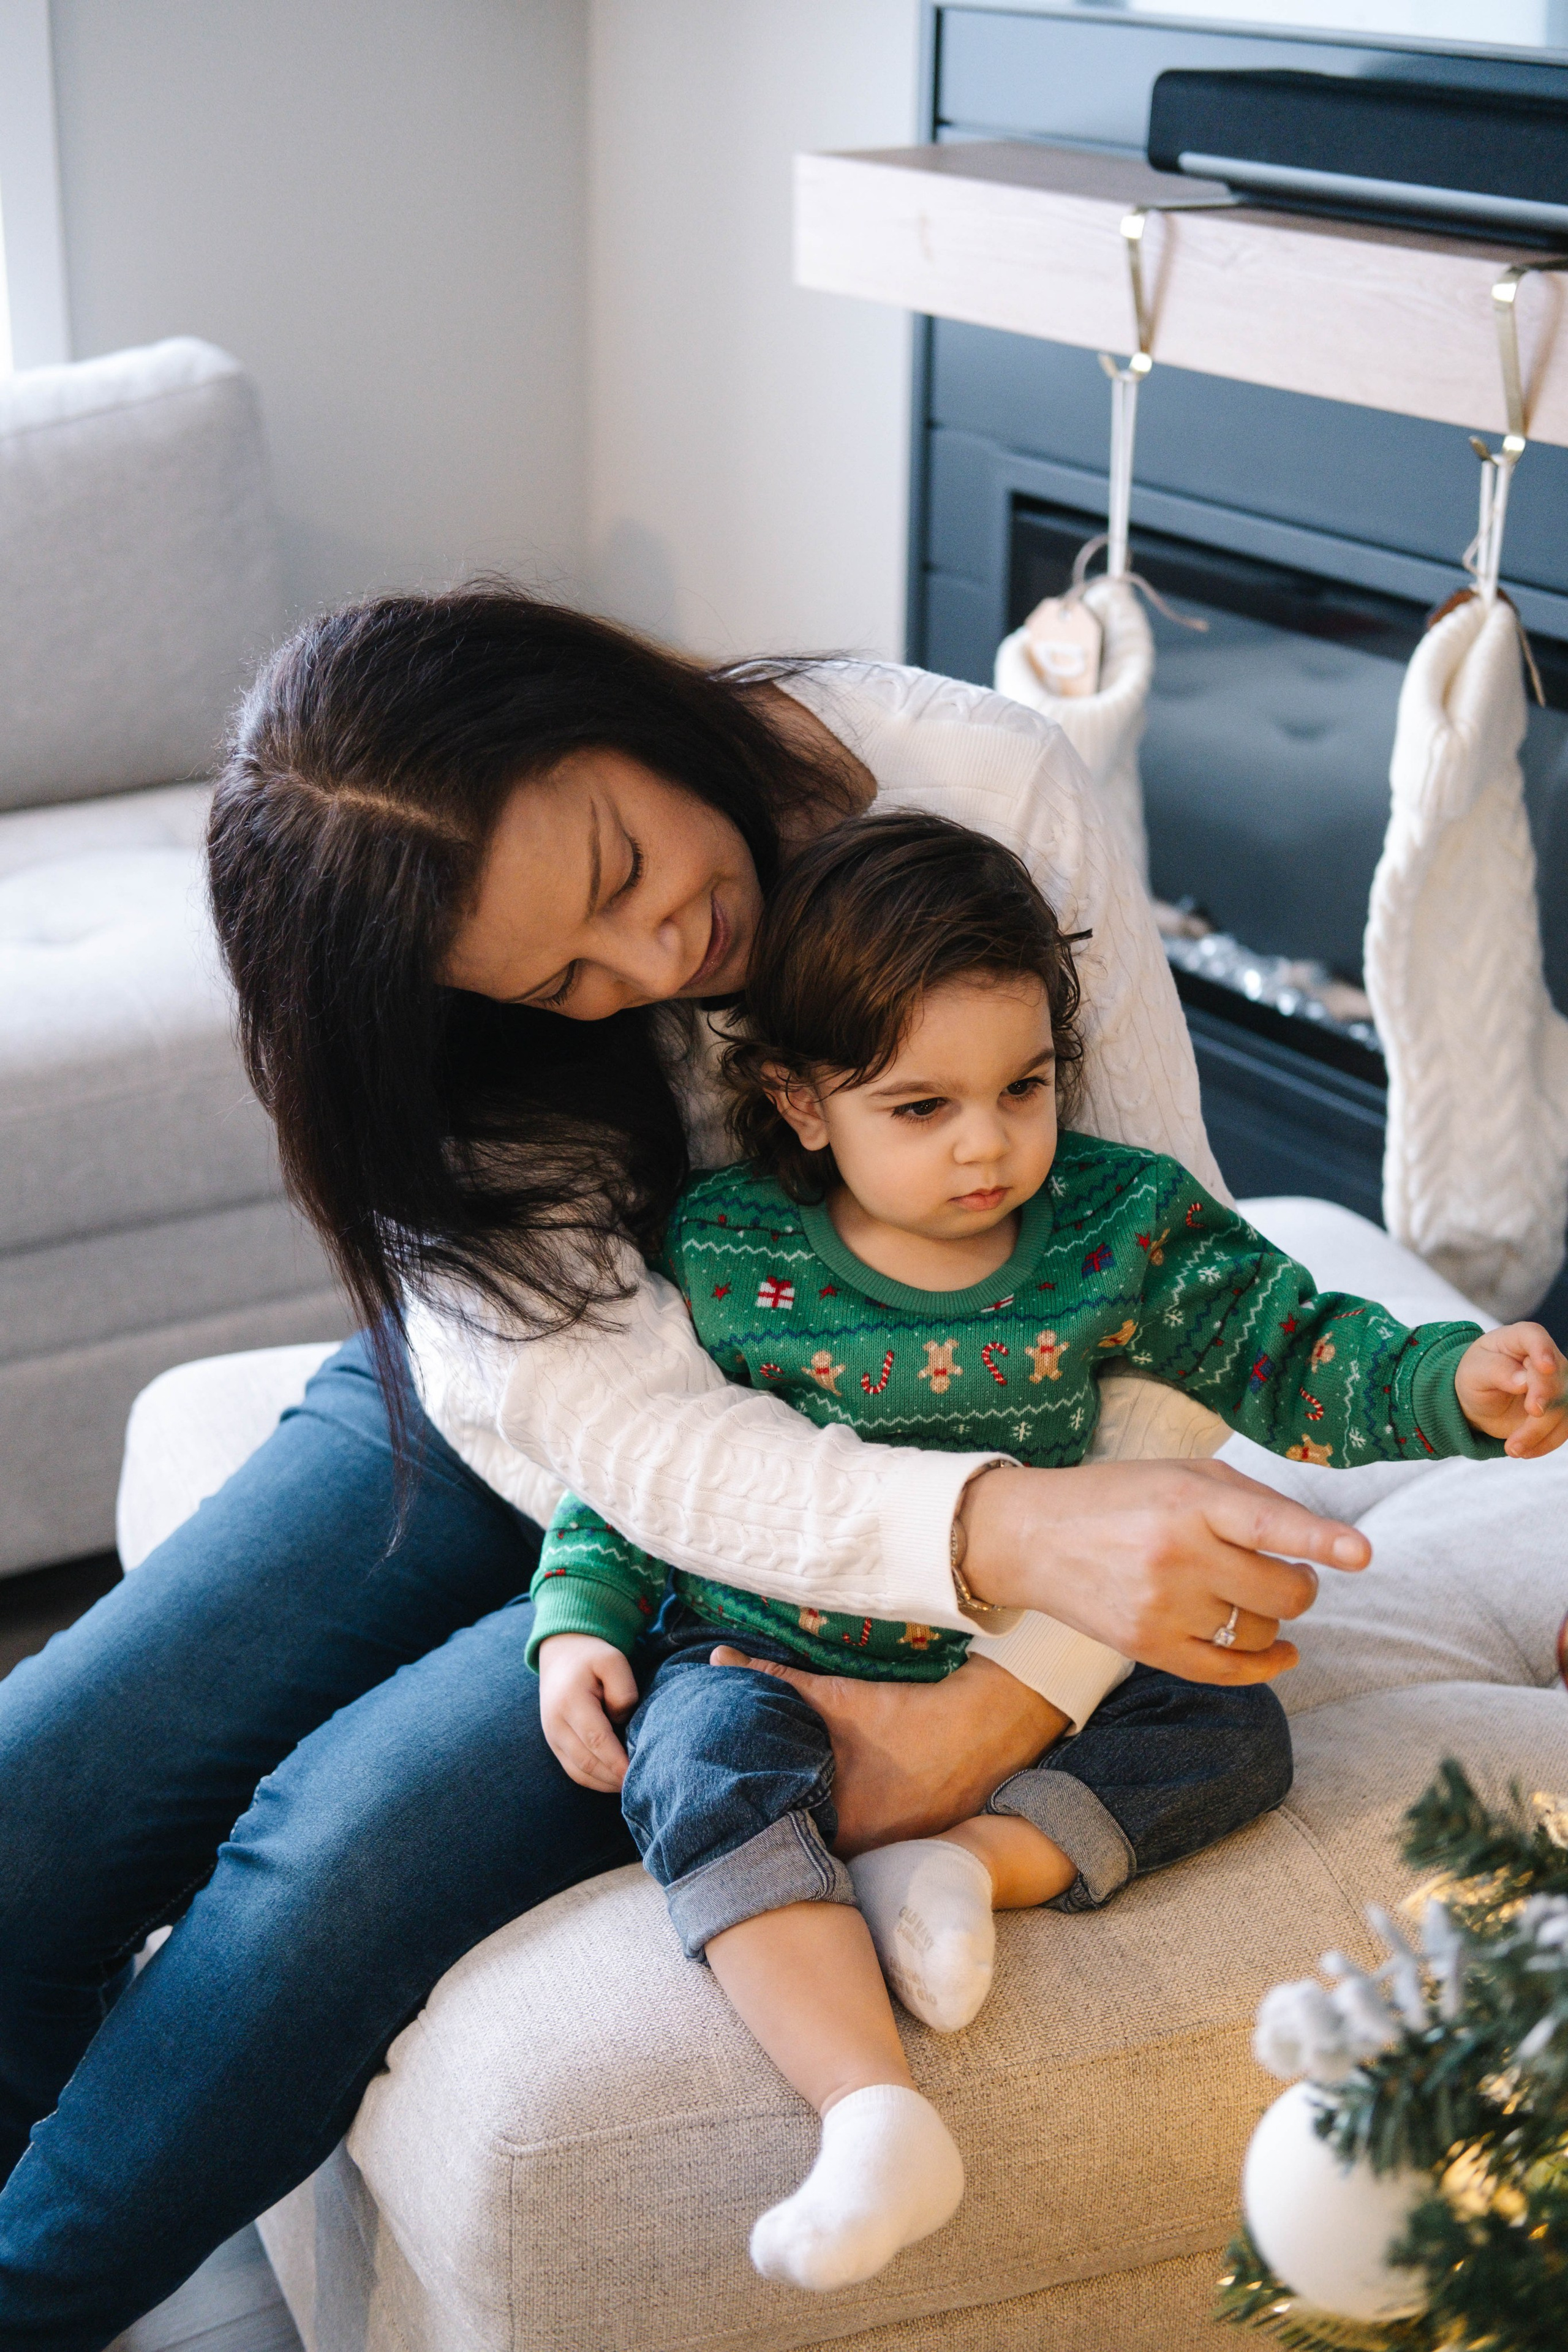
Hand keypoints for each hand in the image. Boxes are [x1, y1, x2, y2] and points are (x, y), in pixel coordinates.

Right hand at [536, 1633, 639, 1792]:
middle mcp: (555, 1724)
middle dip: (614, 1778)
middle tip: (641, 1784)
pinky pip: (573, 1771)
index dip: (617, 1761)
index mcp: (570, 1702)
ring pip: (578, 1773)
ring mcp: (552, 1737)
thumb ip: (623, 1691)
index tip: (638, 1773)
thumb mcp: (613, 1660)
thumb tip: (621, 1721)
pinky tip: (614, 1780)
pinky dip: (594, 1780)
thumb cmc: (592, 1657)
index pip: (596, 1740)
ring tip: (630, 1786)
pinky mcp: (554, 1744)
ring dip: (605, 1784)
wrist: (561, 1653)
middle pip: (587, 1762)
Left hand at [707, 1647, 1066, 1857]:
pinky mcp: (918, 1848)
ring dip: (818, 1834)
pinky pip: (872, 1848)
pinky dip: (854, 1831)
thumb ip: (774, 1680)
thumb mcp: (836, 1696)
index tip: (729, 1813)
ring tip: (788, 1815)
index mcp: (842, 1825)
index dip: (751, 1828)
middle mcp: (867, 1851)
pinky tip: (842, 1812)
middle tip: (750, 1813)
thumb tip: (719, 1657)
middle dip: (781, 1833)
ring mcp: (896, 1855)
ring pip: (841, 1852)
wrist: (986, 1724)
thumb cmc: (905, 1713)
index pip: (779, 1841)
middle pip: (809, 1850)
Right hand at [957, 1456, 1374, 1683]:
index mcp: (1189, 1502)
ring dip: (1272, 1618)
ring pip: (1260, 1632)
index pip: (1267, 1524)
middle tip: (1294, 1573)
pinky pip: (1228, 1672)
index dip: (1319, 1540)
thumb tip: (1318, 1539)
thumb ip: (1251, 1500)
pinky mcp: (1146, 1647)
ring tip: (1250, 1594)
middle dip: (1302, 1586)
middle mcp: (1176, 1555)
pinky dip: (1265, 1666)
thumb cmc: (1119, 1497)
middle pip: (1280, 1594)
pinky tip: (1280, 1653)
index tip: (1362, 1553)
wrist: (1033, 1536)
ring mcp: (1161, 1607)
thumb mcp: (1183, 1474)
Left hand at [1455, 1323, 1567, 1456]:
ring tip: (1512, 1449)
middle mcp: (1544, 1357)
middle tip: (1527, 1421)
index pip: (1535, 1337)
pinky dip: (1545, 1443)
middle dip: (1543, 1402)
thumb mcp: (1474, 1372)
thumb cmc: (1476, 1376)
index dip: (1542, 1350)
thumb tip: (1523, 1380)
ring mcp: (1557, 1383)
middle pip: (1555, 1378)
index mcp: (1519, 1338)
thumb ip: (1496, 1371)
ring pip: (1563, 1407)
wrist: (1480, 1400)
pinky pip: (1564, 1427)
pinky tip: (1524, 1452)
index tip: (1545, 1367)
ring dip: (1540, 1432)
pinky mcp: (1561, 1408)